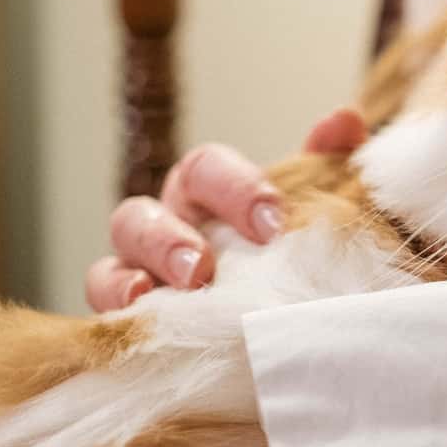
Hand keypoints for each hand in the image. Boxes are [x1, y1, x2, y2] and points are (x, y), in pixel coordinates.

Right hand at [87, 108, 367, 310]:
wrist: (287, 326)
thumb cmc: (292, 259)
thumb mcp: (314, 214)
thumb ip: (327, 167)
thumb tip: (343, 120)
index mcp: (208, 194)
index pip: (205, 168)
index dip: (235, 189)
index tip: (272, 224)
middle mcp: (167, 225)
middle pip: (142, 211)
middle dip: (170, 238)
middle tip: (202, 266)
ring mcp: (140, 270)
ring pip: (114, 260)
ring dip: (138, 271)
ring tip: (170, 290)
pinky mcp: (130, 317)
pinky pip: (103, 307)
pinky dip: (115, 306)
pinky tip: (139, 314)